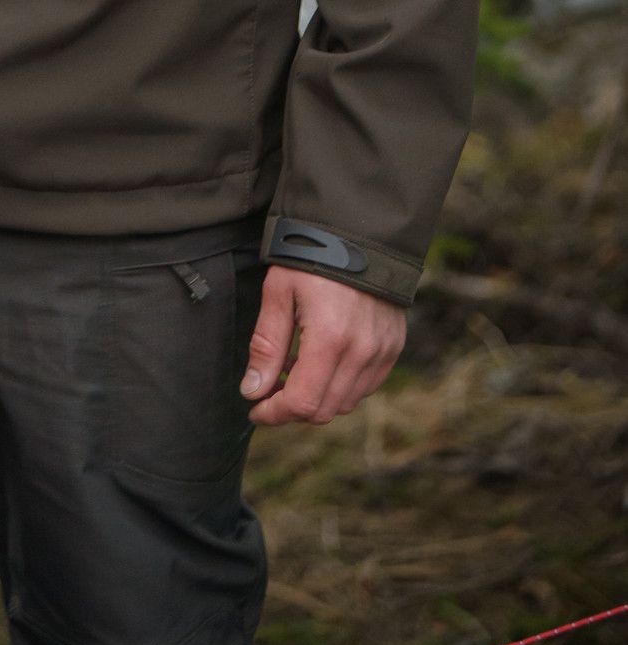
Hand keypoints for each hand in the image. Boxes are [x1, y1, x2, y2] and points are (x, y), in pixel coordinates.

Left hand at [240, 264, 405, 425]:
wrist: (358, 231)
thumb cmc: (311, 257)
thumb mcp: (278, 293)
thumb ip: (266, 346)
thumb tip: (252, 391)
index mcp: (330, 338)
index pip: (302, 403)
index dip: (274, 413)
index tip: (255, 409)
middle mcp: (362, 352)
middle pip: (325, 410)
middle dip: (292, 408)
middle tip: (269, 390)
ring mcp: (382, 352)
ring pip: (345, 402)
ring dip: (317, 397)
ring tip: (295, 367)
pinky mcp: (393, 348)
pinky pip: (365, 386)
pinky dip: (340, 386)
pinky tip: (322, 361)